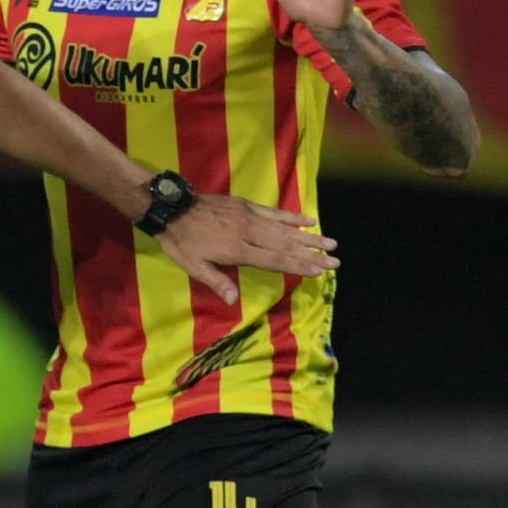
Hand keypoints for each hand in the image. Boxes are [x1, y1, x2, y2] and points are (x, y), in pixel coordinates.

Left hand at [151, 193, 336, 305]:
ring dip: (309, 237)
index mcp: (237, 250)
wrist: (172, 208)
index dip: (298, 266)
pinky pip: (275, 212)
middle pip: (286, 246)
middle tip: (335, 261)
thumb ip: (216, 281)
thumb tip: (233, 301)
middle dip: (311, 255)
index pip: (274, 260)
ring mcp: (250, 216)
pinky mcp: (247, 205)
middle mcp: (249, 232)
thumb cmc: (181, 241)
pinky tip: (310, 221)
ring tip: (331, 244)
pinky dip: (293, 217)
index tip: (319, 271)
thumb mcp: (193, 266)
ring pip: (285, 229)